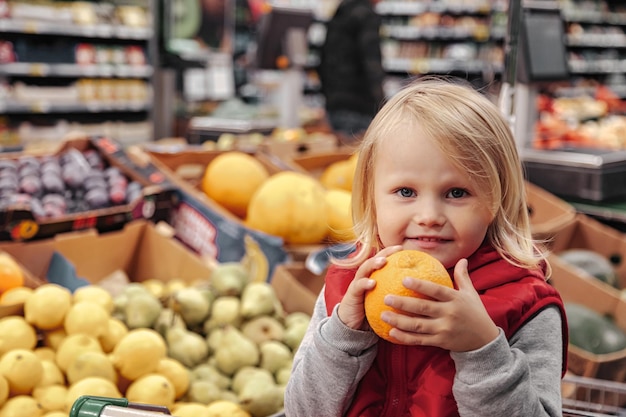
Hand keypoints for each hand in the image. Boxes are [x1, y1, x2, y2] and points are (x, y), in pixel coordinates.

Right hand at [337, 245, 402, 329]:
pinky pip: (358, 286)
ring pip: (364, 269)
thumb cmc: (373, 315)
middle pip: (374, 260)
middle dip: (384, 253)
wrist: (352, 327)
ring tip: (383, 262)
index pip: (382, 261)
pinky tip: (373, 283)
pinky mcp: (351, 294)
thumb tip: (419, 297)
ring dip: (373, 264)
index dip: (391, 253)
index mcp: (373, 278)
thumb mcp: (387, 304)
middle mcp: (365, 278)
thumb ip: (398, 298)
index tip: (403, 249)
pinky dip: (365, 283)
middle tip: (396, 250)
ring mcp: (357, 284)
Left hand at [382, 258, 498, 351]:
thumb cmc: (475, 313)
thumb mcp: (471, 294)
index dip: (420, 286)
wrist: (484, 341)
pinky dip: (405, 337)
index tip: (404, 279)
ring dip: (399, 321)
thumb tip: (462, 259)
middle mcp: (449, 314)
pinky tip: (391, 333)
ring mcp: (444, 329)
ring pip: (418, 326)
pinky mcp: (440, 342)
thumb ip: (463, 277)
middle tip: (386, 298)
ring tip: (383, 315)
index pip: (436, 291)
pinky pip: (419, 340)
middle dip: (403, 303)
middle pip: (422, 308)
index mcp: (455, 300)